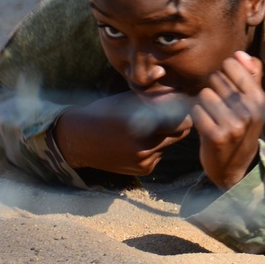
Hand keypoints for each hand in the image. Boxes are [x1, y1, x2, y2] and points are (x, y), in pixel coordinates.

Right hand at [54, 90, 192, 175]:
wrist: (79, 141)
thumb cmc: (104, 113)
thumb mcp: (129, 100)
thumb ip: (156, 99)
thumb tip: (182, 94)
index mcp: (142, 125)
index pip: (183, 121)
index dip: (185, 111)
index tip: (183, 104)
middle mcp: (146, 146)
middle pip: (181, 133)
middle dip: (178, 122)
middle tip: (170, 114)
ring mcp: (145, 161)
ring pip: (170, 144)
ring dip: (165, 135)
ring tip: (147, 128)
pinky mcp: (144, 170)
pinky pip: (160, 155)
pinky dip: (155, 147)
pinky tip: (137, 142)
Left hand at [192, 51, 264, 189]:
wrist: (235, 167)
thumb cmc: (242, 128)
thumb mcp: (254, 103)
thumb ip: (251, 75)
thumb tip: (240, 54)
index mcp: (259, 98)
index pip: (232, 64)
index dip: (224, 73)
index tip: (227, 87)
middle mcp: (248, 110)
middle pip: (215, 78)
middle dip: (213, 89)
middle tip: (220, 106)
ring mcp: (232, 124)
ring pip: (204, 94)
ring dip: (203, 104)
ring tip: (213, 116)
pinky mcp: (215, 136)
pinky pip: (196, 110)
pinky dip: (197, 116)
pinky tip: (205, 125)